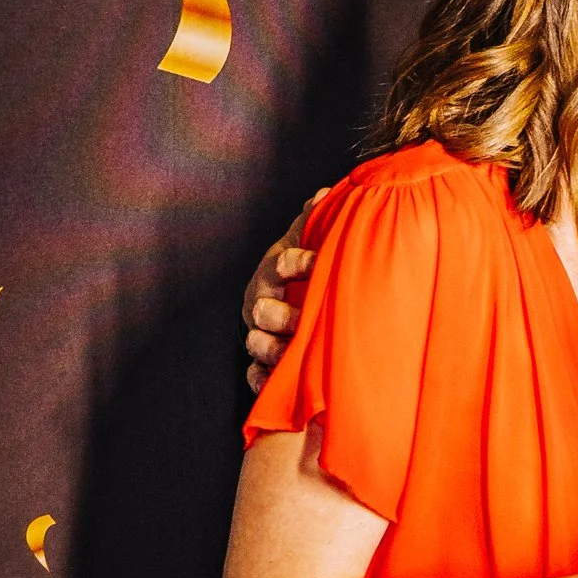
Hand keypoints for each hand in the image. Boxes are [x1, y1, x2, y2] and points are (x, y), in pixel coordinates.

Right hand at [242, 188, 327, 391]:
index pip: (283, 263)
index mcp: (276, 271)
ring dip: (272, 348)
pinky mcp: (263, 361)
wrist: (302, 301)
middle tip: (301, 319)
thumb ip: (316, 222)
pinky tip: (275, 384)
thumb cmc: (309, 270)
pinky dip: (263, 380)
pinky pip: (255, 374)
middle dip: (280, 315)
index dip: (298, 262)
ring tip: (290, 353)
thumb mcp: (312, 243)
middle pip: (261, 310)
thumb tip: (323, 194)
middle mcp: (262, 302)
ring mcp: (260, 332)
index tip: (314, 262)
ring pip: (256, 343)